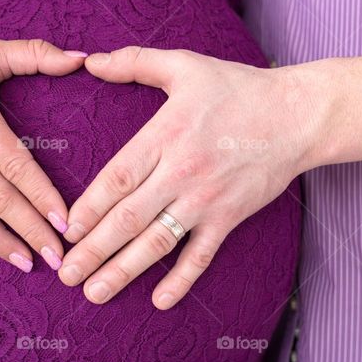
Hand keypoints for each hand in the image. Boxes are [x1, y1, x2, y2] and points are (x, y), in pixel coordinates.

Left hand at [58, 46, 316, 307]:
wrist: (297, 116)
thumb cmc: (239, 88)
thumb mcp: (185, 65)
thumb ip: (135, 62)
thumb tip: (91, 60)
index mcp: (165, 135)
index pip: (117, 178)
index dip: (88, 208)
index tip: (65, 230)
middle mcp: (182, 172)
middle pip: (128, 218)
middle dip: (93, 250)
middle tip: (65, 275)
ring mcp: (206, 200)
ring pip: (157, 243)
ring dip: (123, 271)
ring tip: (94, 294)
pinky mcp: (229, 217)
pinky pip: (201, 255)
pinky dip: (181, 280)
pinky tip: (159, 301)